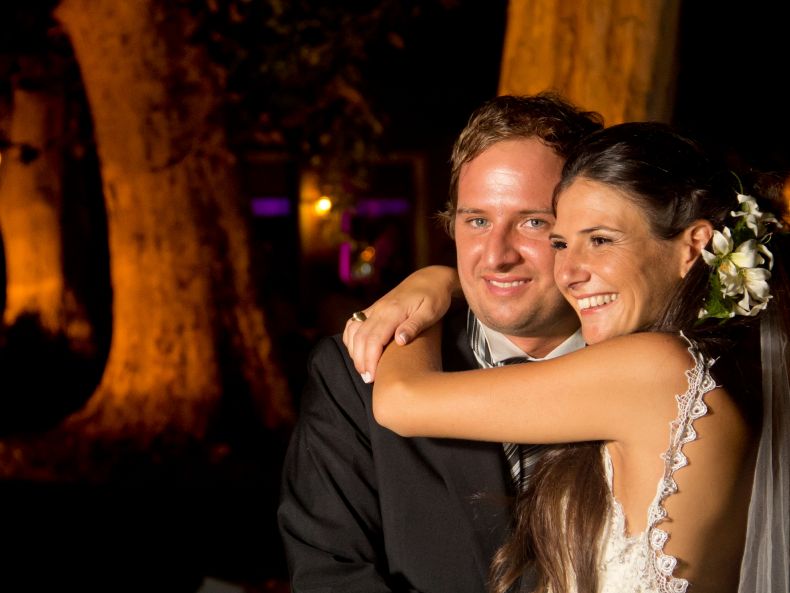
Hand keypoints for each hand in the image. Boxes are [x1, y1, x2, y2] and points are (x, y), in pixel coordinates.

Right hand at [343, 265, 459, 381]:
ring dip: (354, 351)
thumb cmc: (435, 297)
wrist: (431, 278)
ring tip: (362, 369)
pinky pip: (354, 323)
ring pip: (353, 330)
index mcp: (393, 311)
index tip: (372, 377)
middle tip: (367, 379)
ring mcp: (375, 308)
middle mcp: (379, 309)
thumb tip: (399, 341)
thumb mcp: (431, 311)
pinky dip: (351, 338)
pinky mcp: (374, 309)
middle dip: (360, 360)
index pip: (373, 339)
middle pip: (360, 337)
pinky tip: (356, 351)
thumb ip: (414, 325)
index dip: (370, 359)